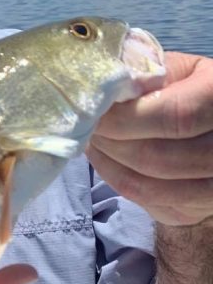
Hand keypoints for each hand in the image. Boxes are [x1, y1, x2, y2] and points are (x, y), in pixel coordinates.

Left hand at [87, 51, 212, 225]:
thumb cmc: (197, 93)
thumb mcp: (183, 72)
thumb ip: (149, 75)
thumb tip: (106, 90)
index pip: (173, 117)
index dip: (125, 119)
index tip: (95, 112)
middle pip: (156, 158)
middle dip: (110, 143)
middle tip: (87, 128)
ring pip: (148, 187)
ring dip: (108, 165)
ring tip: (93, 143)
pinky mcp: (197, 211)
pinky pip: (148, 204)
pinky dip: (119, 182)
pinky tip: (108, 161)